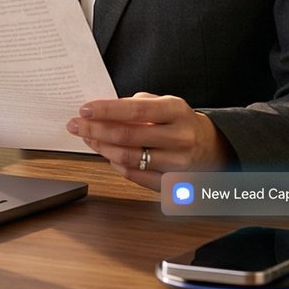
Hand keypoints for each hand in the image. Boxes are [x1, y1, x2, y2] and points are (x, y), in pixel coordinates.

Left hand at [66, 92, 229, 189]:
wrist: (213, 148)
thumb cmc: (181, 123)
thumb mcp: (166, 104)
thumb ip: (137, 105)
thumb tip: (103, 110)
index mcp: (176, 112)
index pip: (135, 111)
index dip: (106, 111)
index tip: (85, 110)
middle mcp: (179, 138)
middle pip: (127, 137)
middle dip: (96, 130)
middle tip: (76, 125)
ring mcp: (176, 164)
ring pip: (128, 159)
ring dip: (102, 148)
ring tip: (89, 138)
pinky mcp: (171, 184)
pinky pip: (136, 176)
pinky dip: (116, 165)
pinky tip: (108, 155)